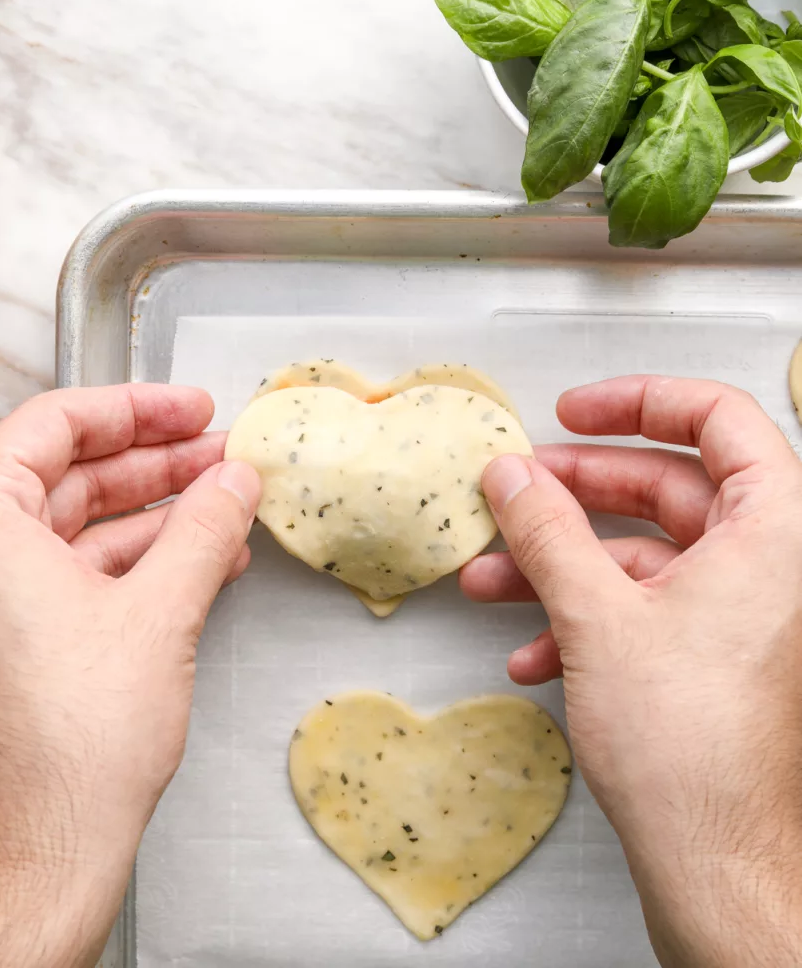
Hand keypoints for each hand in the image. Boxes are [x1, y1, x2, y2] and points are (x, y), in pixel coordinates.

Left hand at [0, 385, 259, 967]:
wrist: (50, 849)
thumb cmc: (74, 746)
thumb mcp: (160, 612)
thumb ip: (204, 529)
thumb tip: (236, 480)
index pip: (53, 426)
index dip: (132, 407)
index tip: (189, 407)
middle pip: (72, 473)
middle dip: (157, 460)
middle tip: (218, 450)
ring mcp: (4, 600)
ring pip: (86, 525)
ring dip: (161, 511)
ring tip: (227, 500)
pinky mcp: (31, 637)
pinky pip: (90, 571)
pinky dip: (149, 557)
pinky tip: (205, 555)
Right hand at [461, 376, 801, 967]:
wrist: (716, 867)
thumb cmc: (690, 751)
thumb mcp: (596, 616)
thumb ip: (548, 531)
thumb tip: (512, 476)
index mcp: (774, 530)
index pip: (718, 418)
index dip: (638, 401)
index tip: (574, 412)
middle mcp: (771, 564)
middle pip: (668, 487)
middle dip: (577, 494)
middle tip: (517, 493)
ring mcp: (746, 612)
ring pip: (647, 554)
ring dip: (564, 563)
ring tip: (493, 577)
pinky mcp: (716, 654)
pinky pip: (649, 607)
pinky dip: (588, 615)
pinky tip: (535, 648)